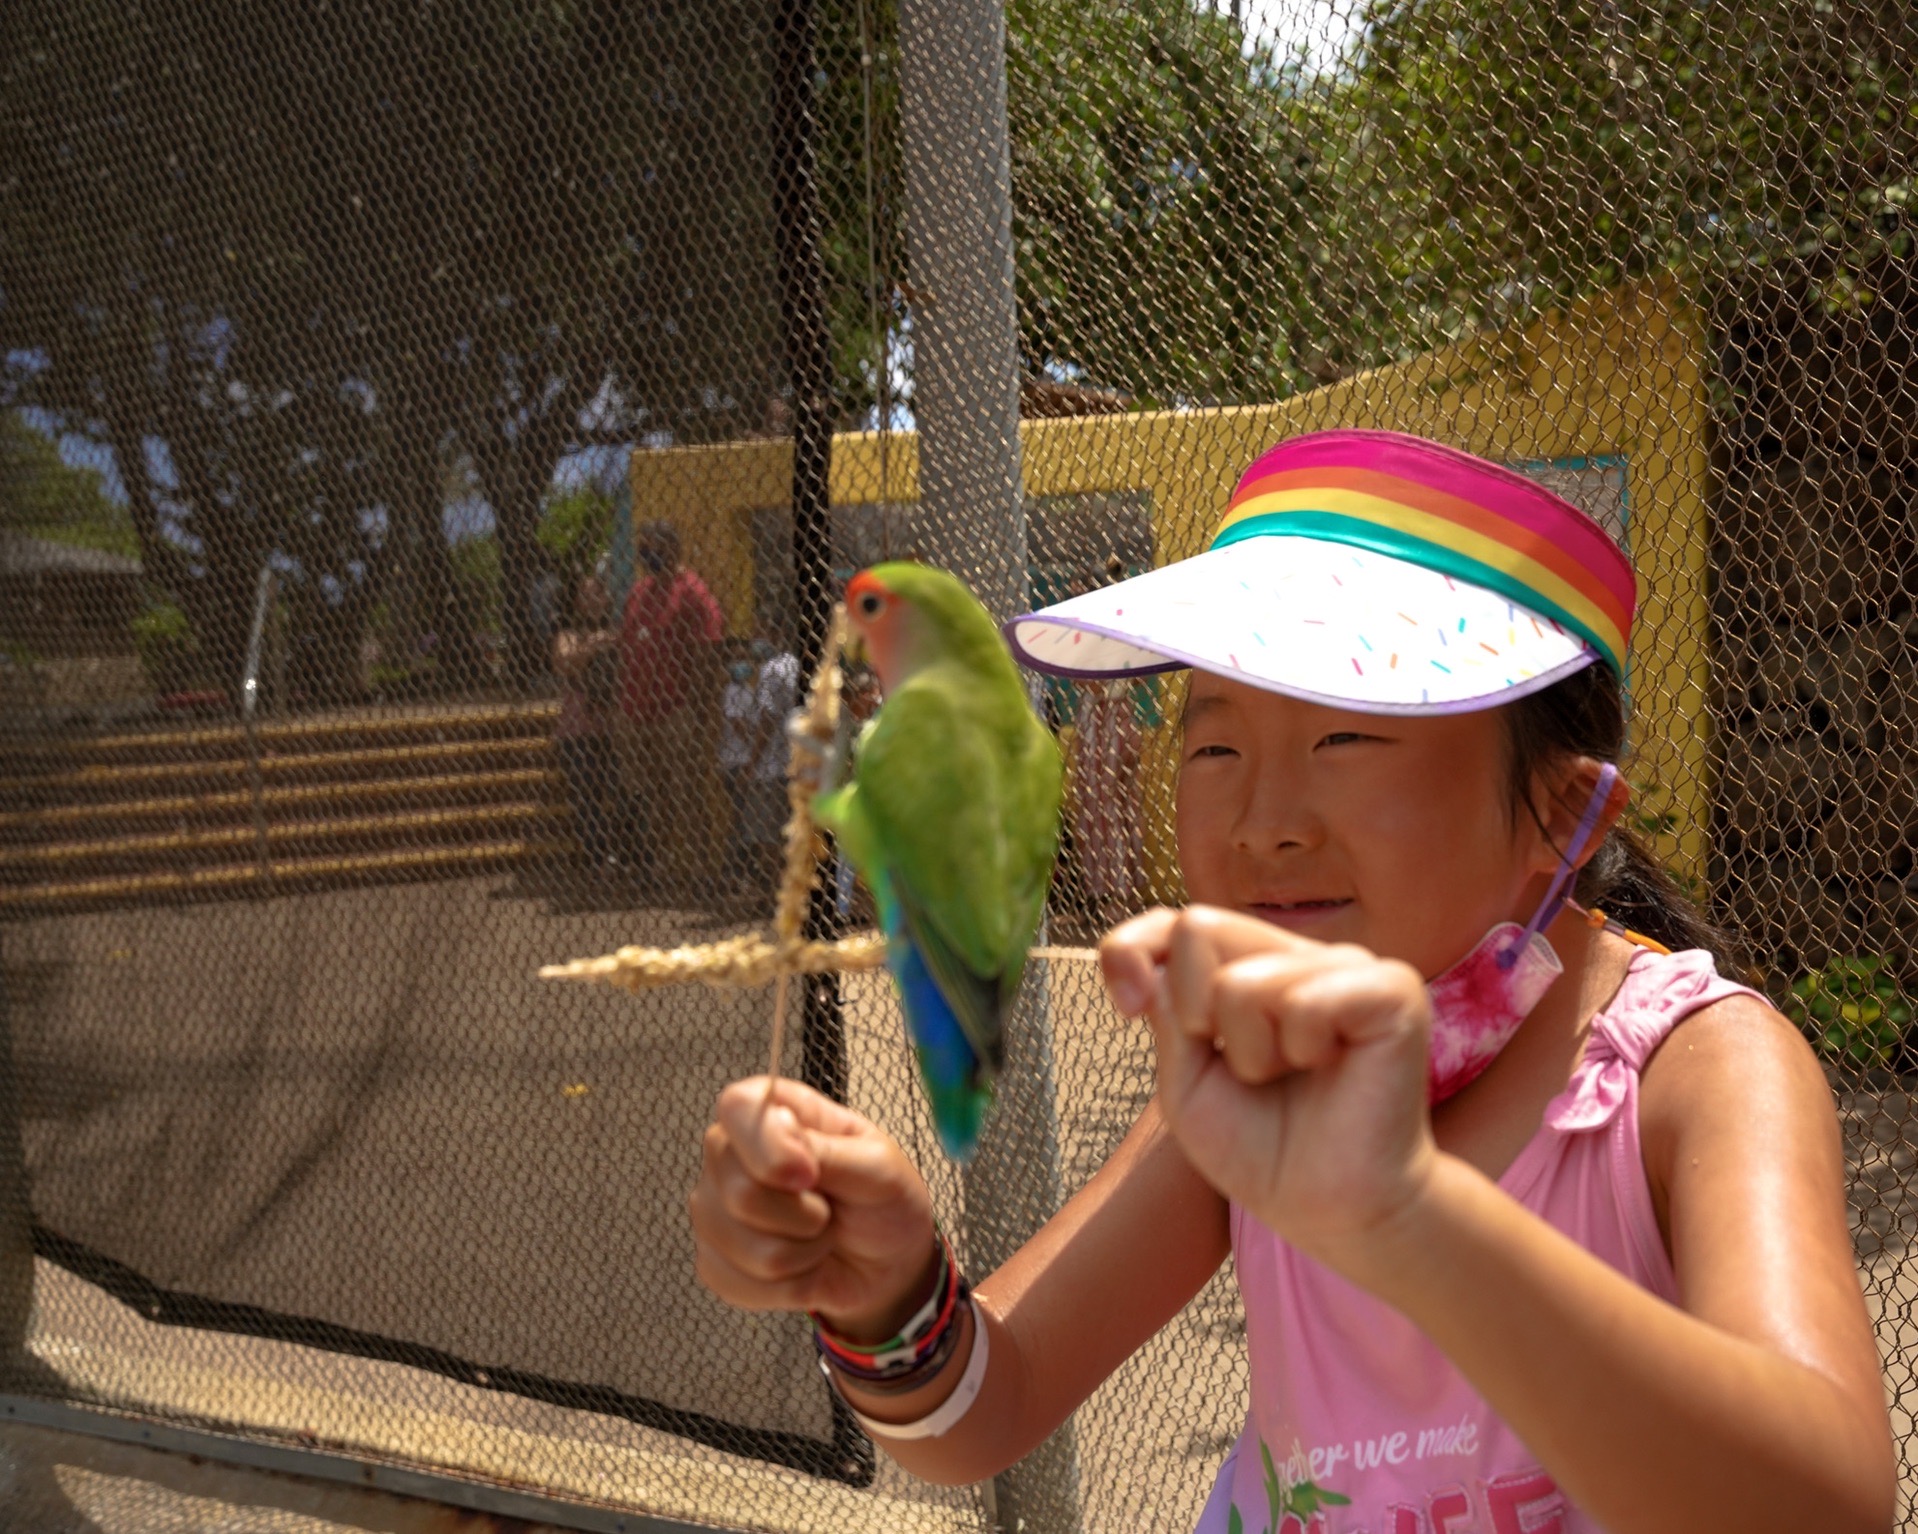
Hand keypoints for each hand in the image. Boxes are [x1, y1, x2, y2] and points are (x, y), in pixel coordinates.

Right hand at [690, 1077, 937, 1339]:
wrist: (886, 1263)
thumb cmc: (881, 1200)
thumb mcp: (877, 1165)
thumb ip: (828, 1150)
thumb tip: (784, 1144)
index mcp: (771, 1111)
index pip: (738, 1108)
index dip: (770, 1147)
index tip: (810, 1175)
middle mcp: (731, 1154)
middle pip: (739, 1191)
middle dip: (804, 1216)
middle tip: (829, 1209)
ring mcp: (714, 1208)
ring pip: (742, 1245)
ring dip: (800, 1253)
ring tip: (818, 1235)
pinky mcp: (713, 1260)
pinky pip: (739, 1284)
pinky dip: (788, 1286)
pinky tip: (802, 1265)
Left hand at [1099, 906, 1436, 1265]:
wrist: (1332, 1213)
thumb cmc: (1264, 1151)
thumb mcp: (1186, 1082)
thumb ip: (1168, 1012)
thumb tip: (1158, 962)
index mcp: (1253, 968)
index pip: (1175, 920)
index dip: (1130, 947)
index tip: (1126, 1005)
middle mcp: (1300, 956)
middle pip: (1199, 928)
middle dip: (1195, 1015)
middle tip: (1243, 1070)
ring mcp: (1348, 966)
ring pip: (1242, 980)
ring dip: (1249, 1054)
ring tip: (1289, 1077)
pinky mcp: (1391, 990)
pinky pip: (1305, 1001)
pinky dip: (1299, 1047)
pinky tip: (1327, 1066)